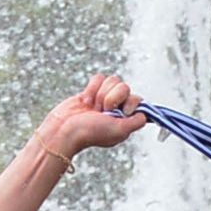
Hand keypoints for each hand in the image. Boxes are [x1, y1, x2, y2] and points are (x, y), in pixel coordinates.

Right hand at [33, 72, 153, 166]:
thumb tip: (145, 115)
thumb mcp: (119, 131)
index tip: (120, 112)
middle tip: (102, 112)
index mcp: (126, 119)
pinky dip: (92, 88)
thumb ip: (136, 122)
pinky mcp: (92, 91)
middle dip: (112, 98)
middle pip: (124, 87)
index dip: (129, 103)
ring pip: (112, 80)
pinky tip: (86, 101)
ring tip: (93, 108)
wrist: (65, 129)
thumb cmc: (91, 133)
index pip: (138, 99)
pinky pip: (99, 78)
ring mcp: (104, 99)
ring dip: (101, 94)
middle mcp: (118, 108)